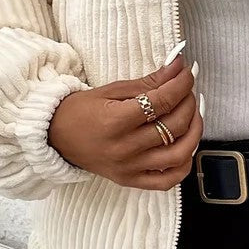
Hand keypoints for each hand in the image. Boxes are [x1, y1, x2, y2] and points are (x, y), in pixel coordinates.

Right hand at [47, 50, 203, 189]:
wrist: (55, 137)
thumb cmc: (80, 111)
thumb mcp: (112, 90)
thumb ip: (148, 82)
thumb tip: (178, 67)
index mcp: (115, 121)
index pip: (163, 101)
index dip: (181, 84)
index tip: (187, 73)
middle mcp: (124, 149)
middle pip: (174, 125)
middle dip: (189, 102)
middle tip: (187, 90)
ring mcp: (129, 168)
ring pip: (179, 154)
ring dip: (194, 131)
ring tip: (192, 114)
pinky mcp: (131, 181)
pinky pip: (168, 180)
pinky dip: (184, 164)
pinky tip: (185, 144)